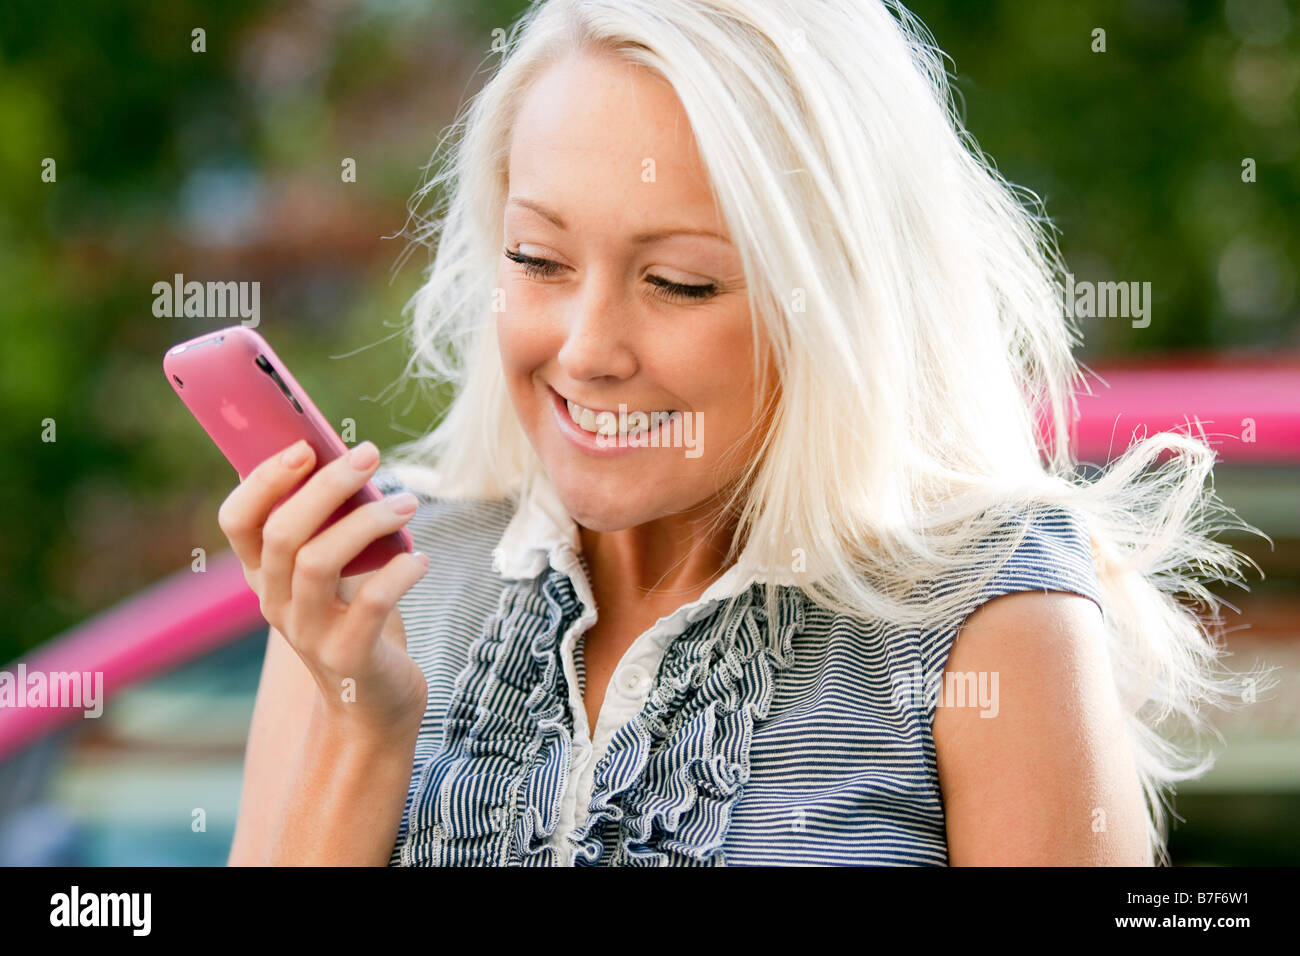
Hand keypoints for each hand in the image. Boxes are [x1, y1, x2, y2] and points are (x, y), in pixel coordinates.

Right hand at [218, 439, 428, 736]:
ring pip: (318, 563)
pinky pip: (370, 605)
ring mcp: (308, 634)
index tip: (305, 446)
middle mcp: (275, 603)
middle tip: (370, 456)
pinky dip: (399, 573)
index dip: (264, 480)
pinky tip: (420, 561)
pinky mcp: (349, 659)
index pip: (237, 521)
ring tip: (409, 503)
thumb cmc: (358, 620)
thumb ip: (333, 526)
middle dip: (327, 486)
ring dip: (367, 522)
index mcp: (264, 575)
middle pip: (283, 534)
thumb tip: (353, 460)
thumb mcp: (337, 572)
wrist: (372, 704)